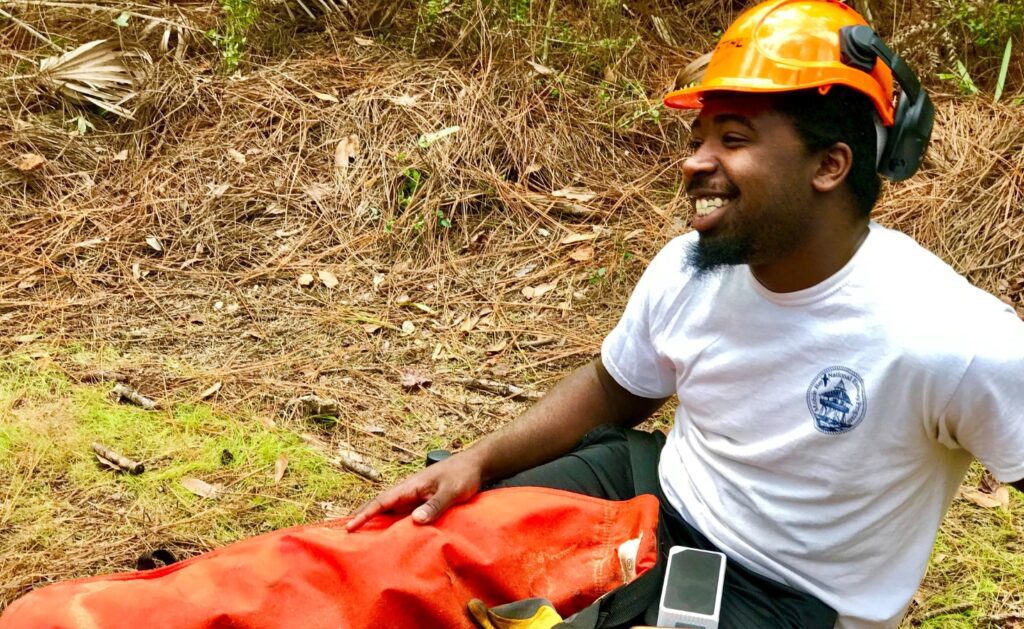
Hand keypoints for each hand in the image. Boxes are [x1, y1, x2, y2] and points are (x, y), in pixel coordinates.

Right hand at [345, 452, 483, 530]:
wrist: (474, 464)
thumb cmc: (462, 475)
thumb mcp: (451, 491)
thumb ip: (435, 505)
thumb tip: (415, 521)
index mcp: (410, 486)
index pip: (383, 501)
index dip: (365, 514)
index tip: (350, 526)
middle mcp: (408, 491)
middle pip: (380, 505)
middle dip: (363, 517)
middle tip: (345, 534)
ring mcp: (414, 496)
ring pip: (390, 510)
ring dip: (376, 521)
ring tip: (361, 538)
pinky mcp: (421, 501)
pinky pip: (402, 513)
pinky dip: (391, 522)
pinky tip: (389, 533)